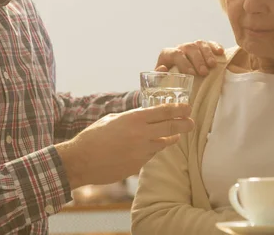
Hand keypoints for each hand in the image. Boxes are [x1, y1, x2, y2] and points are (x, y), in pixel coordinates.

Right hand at [56, 104, 193, 187]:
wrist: (81, 160)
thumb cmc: (94, 136)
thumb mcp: (113, 119)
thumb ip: (131, 118)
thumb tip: (144, 116)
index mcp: (134, 119)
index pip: (164, 111)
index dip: (179, 109)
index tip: (188, 108)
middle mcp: (141, 134)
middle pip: (171, 128)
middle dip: (185, 124)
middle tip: (191, 122)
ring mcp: (140, 152)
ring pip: (162, 144)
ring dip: (168, 139)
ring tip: (174, 135)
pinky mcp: (137, 166)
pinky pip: (150, 156)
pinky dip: (151, 150)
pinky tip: (148, 147)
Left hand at [155, 40, 224, 75]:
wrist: (177, 79)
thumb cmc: (169, 81)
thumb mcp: (161, 81)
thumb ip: (159, 76)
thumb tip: (163, 68)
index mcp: (168, 55)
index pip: (175, 54)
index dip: (183, 63)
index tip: (192, 74)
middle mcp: (180, 48)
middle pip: (189, 48)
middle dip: (197, 60)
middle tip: (204, 73)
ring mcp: (192, 46)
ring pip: (199, 44)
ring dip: (207, 54)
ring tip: (212, 66)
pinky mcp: (203, 47)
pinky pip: (210, 43)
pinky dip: (215, 46)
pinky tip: (220, 53)